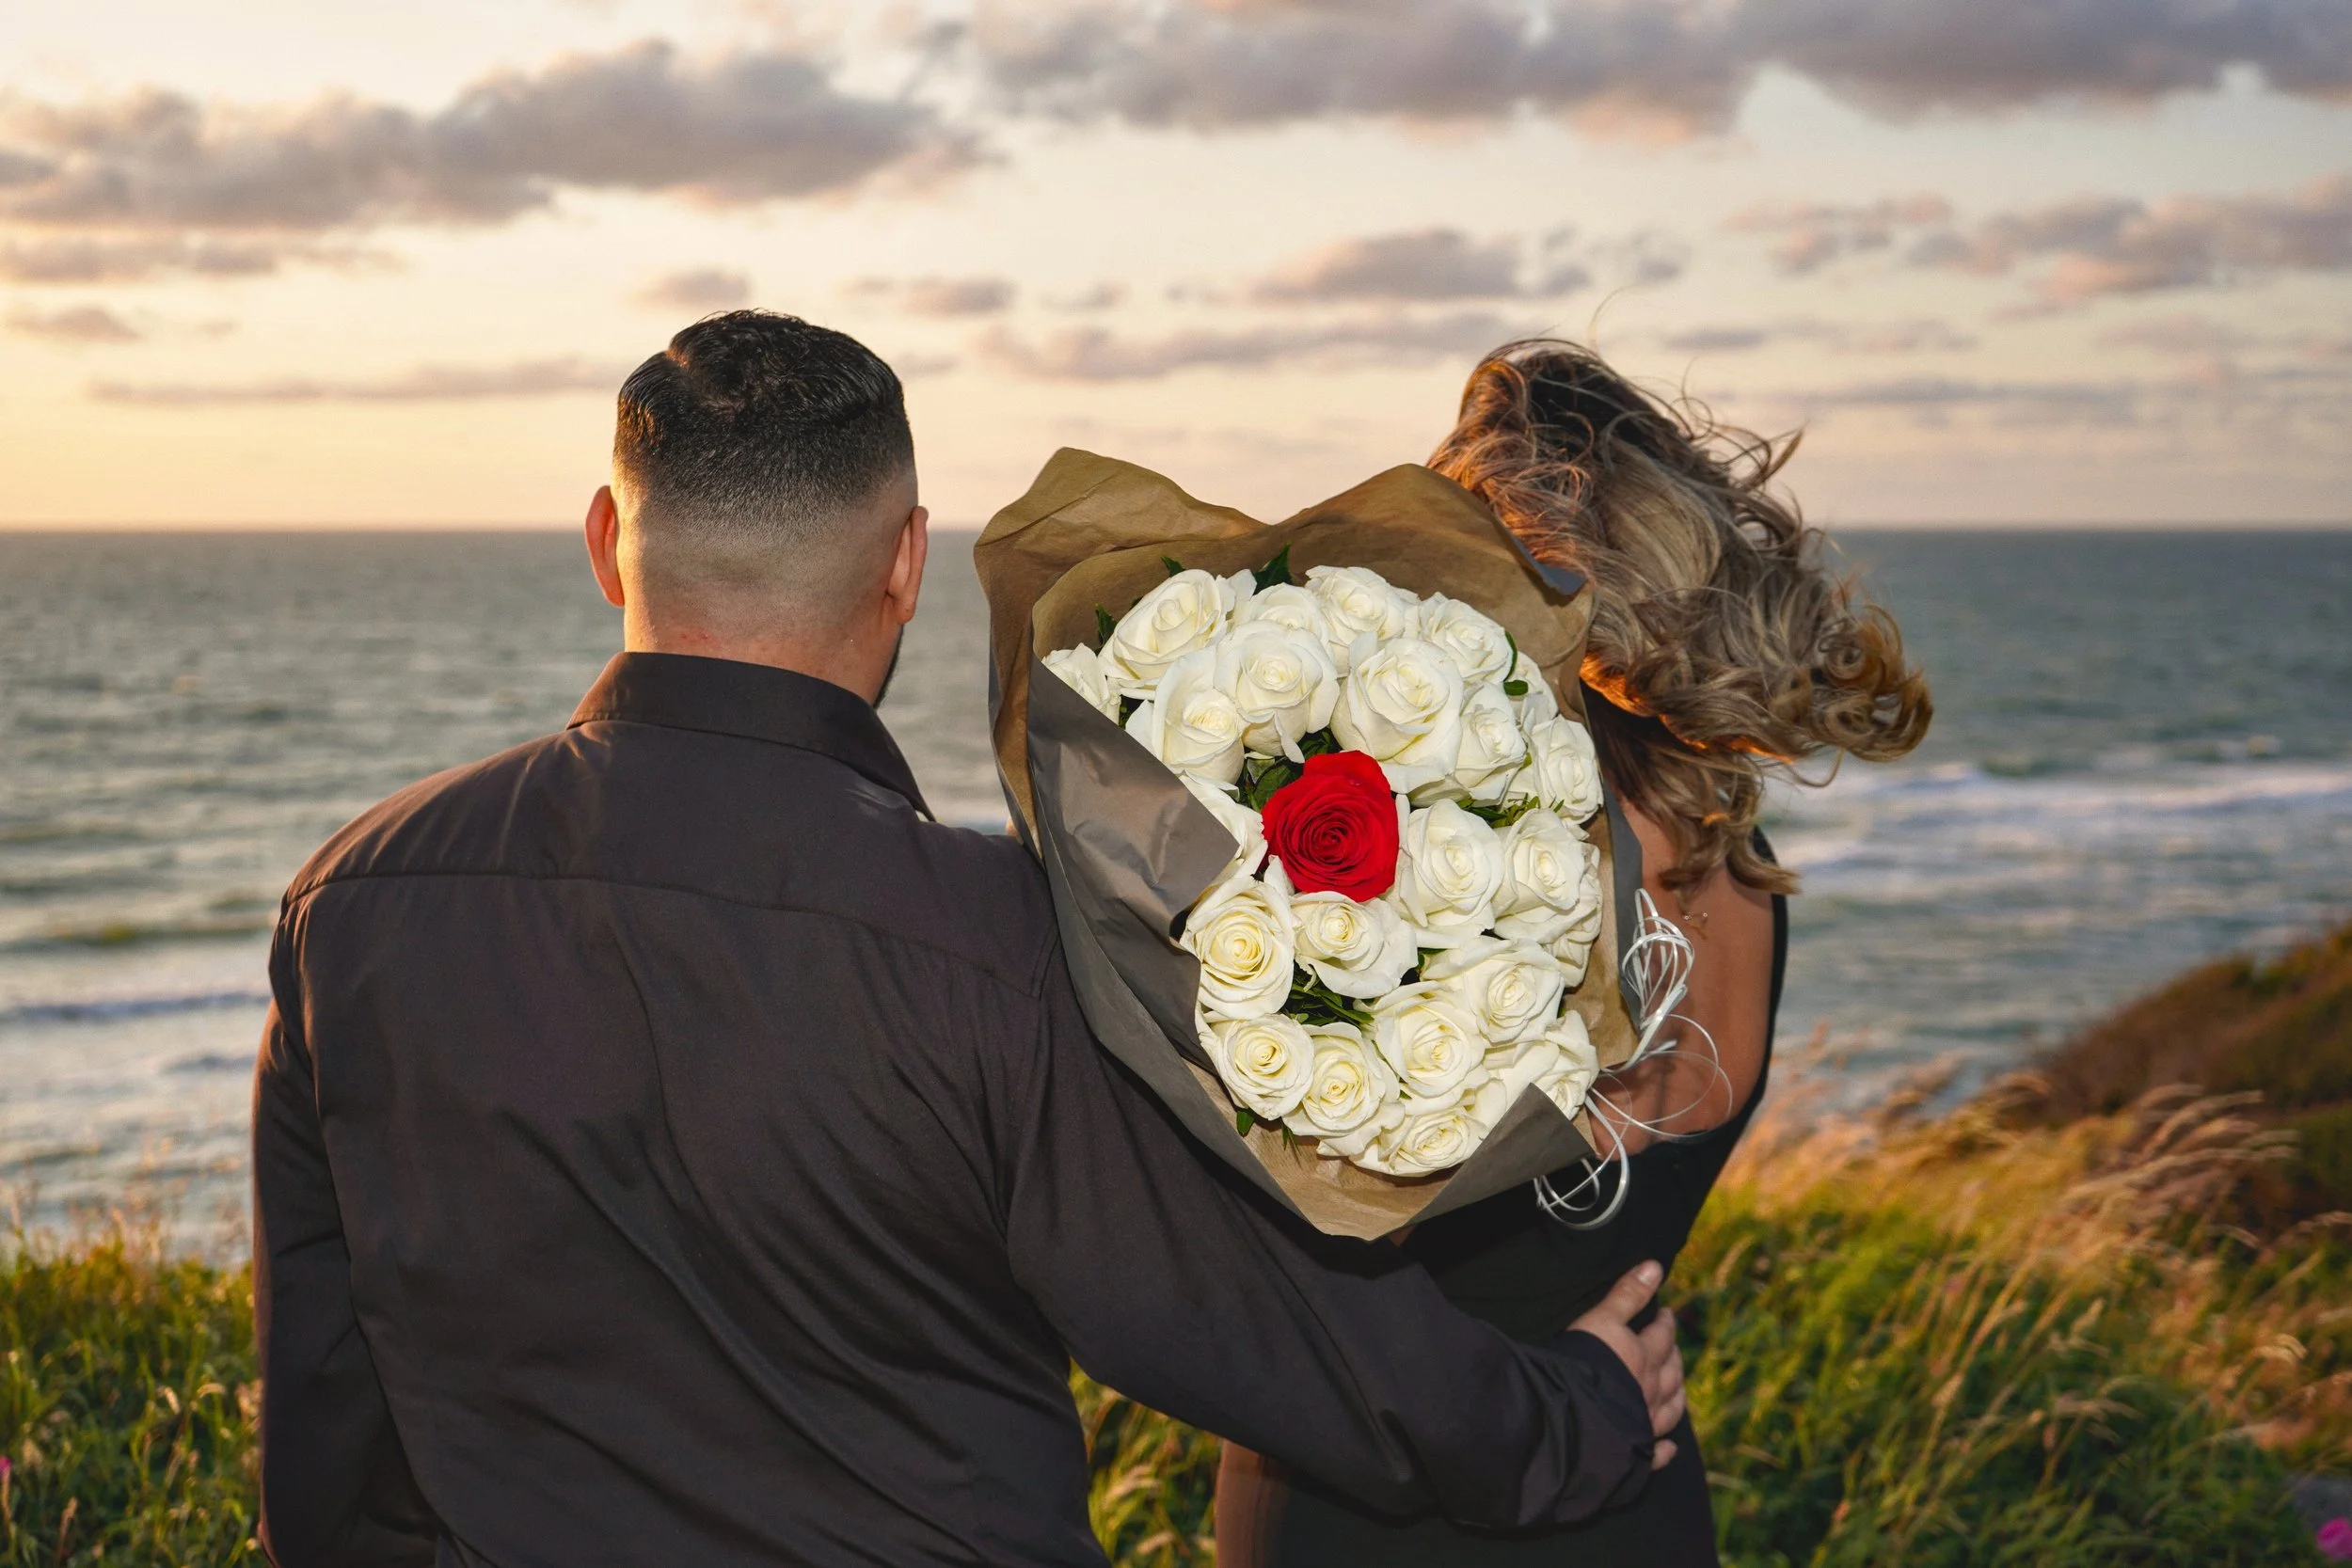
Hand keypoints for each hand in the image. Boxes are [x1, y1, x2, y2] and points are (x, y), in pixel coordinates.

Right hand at [1567, 1261, 1685, 1469]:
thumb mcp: (1602, 1320)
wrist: (1569, 1419)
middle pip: (1671, 1371)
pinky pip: (1657, 1452)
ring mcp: (1646, 1424)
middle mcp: (1651, 1390)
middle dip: (1674, 1356)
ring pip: (1670, 1409)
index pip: (1661, 1335)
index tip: (1665, 1313)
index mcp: (1644, 1357)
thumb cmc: (1583, 1364)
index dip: (1664, 1322)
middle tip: (1673, 1347)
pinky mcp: (1635, 1452)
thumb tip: (1656, 1265)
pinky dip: (1666, 1449)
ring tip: (1678, 1388)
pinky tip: (1669, 1448)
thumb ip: (1627, 1294)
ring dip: (1677, 1396)